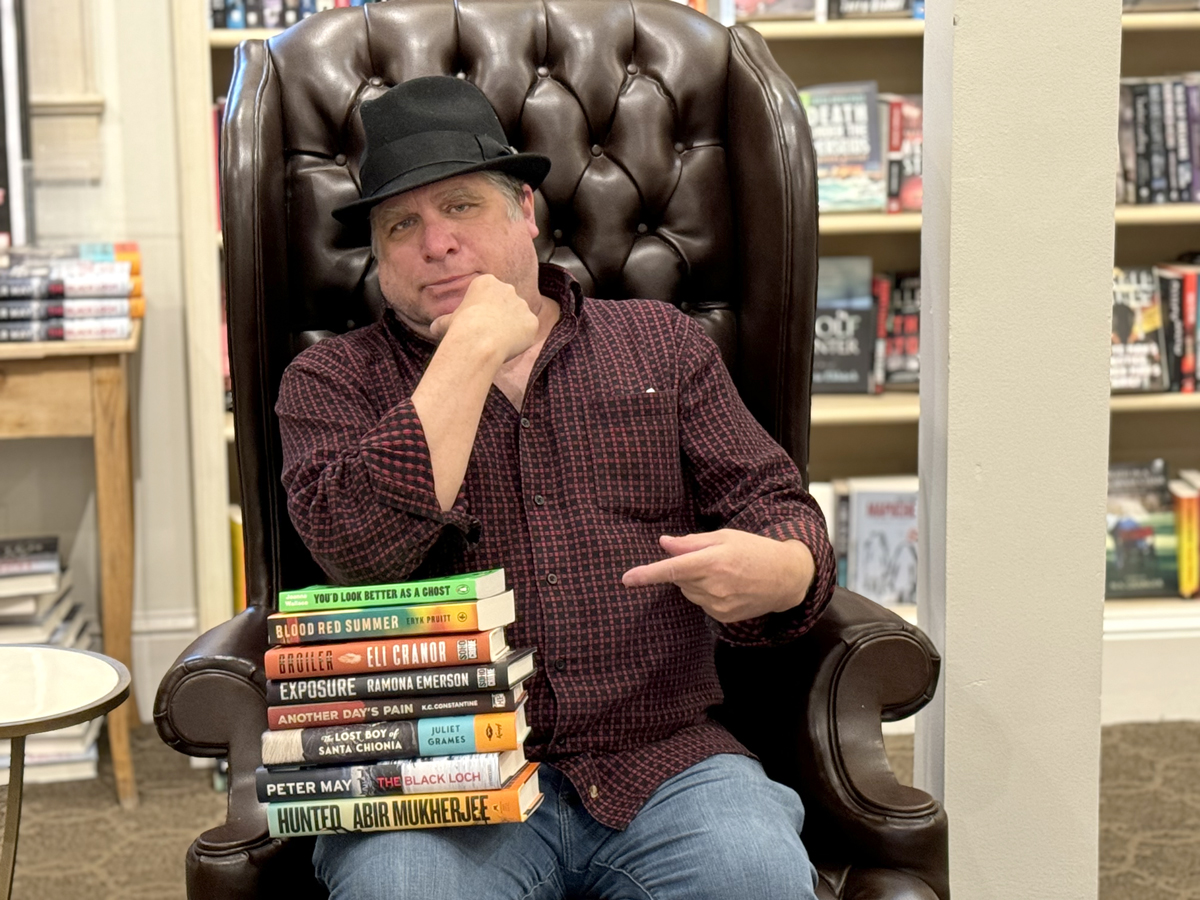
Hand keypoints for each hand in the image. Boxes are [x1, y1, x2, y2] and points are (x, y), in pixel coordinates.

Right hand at [429, 274, 539, 363]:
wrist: (479, 340)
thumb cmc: (460, 329)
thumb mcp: (446, 322)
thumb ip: (443, 322)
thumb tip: (433, 328)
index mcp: (487, 282)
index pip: (489, 294)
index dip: (483, 310)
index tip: (477, 322)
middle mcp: (508, 288)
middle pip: (506, 302)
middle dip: (500, 316)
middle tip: (489, 333)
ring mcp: (522, 304)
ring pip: (518, 316)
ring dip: (511, 327)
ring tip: (498, 342)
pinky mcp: (532, 320)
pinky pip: (528, 330)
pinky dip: (521, 338)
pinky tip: (509, 346)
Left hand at [621, 530, 814, 622]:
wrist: (786, 578)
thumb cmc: (755, 550)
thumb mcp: (725, 537)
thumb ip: (691, 542)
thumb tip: (663, 543)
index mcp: (713, 562)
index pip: (672, 570)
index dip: (647, 574)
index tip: (627, 579)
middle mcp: (714, 586)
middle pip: (680, 579)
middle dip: (686, 568)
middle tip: (710, 558)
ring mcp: (719, 605)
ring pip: (689, 592)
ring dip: (696, 582)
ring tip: (724, 572)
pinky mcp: (723, 617)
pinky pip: (701, 603)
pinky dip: (707, 594)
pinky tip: (728, 586)